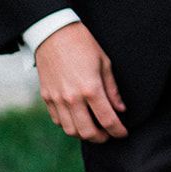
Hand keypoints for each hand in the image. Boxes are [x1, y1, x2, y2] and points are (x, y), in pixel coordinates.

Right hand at [35, 22, 126, 142]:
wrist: (53, 33)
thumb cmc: (83, 44)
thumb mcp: (104, 63)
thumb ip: (112, 89)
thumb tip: (120, 109)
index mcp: (90, 88)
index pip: (107, 120)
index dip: (118, 130)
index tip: (123, 133)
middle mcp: (72, 98)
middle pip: (87, 132)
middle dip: (101, 138)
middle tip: (109, 135)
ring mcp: (57, 99)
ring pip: (70, 130)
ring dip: (84, 135)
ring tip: (94, 129)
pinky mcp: (47, 97)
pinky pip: (58, 120)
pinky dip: (69, 125)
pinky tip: (78, 119)